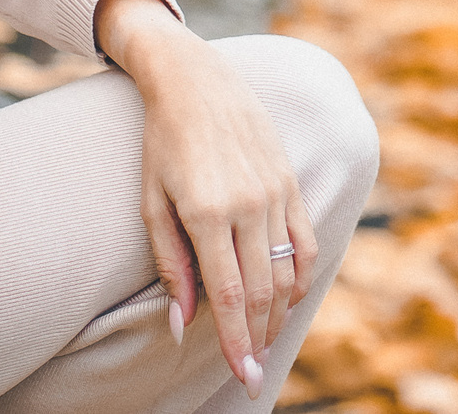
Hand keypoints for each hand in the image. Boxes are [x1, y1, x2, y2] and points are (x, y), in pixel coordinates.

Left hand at [95, 0, 315, 395]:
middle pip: (261, 291)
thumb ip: (171, 265)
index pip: (227, 296)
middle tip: (253, 374)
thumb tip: (182, 325)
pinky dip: (300, 275)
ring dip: (278, 314)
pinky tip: (288, 298)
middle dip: (259, 339)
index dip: (236, 342)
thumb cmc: (162, 142)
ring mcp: (275, 192)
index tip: (242, 377)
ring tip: (266, 342)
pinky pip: (305, 240)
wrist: (195, 79)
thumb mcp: (152, 203)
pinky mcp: (290, 181)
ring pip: (285, 271)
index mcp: (207, 212)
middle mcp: (248, 204)